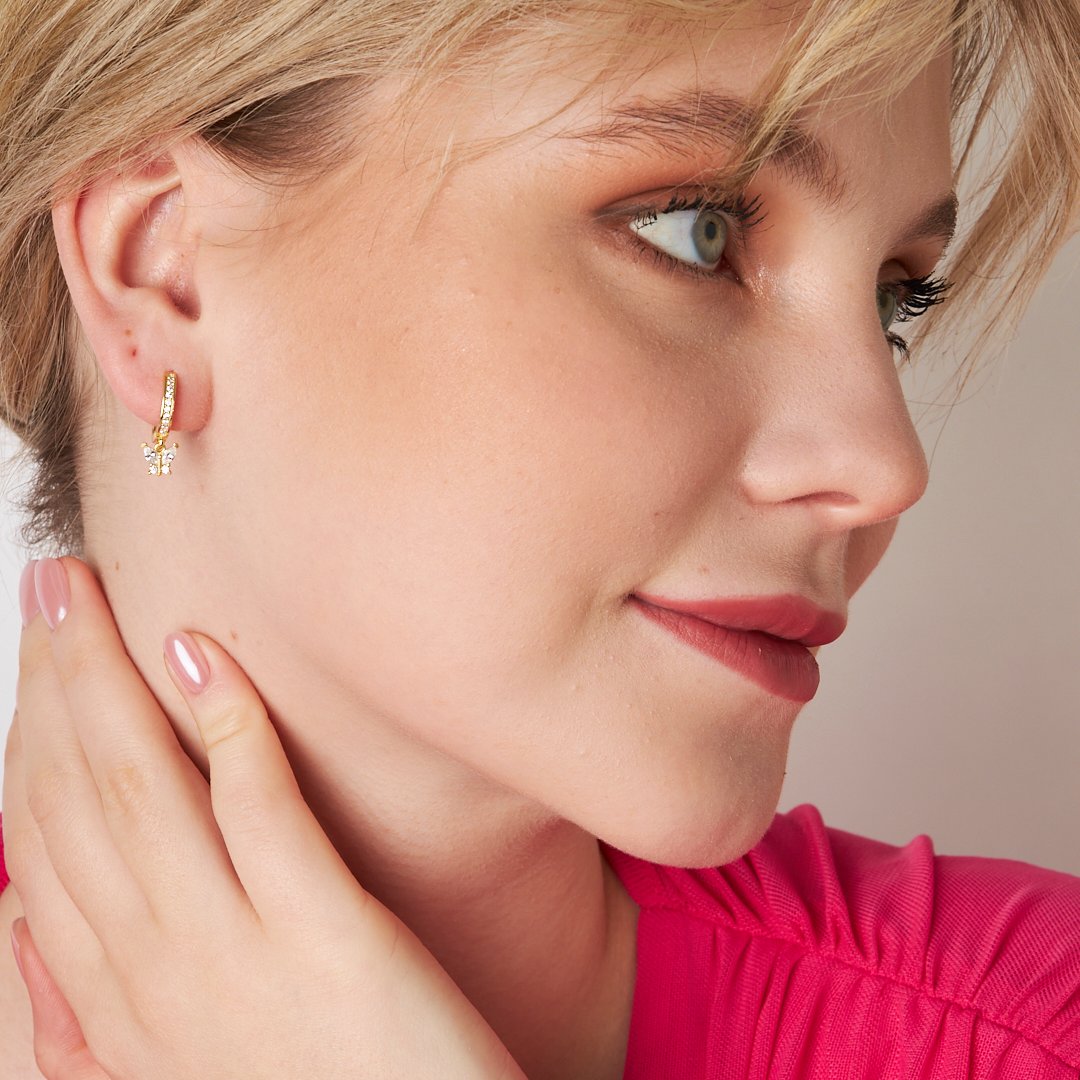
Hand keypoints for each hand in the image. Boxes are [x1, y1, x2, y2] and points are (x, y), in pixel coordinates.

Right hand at [3, 557, 525, 1079]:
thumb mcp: (170, 1069)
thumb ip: (80, 1011)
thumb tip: (18, 923)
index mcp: (118, 998)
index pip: (46, 837)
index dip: (30, 731)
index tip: (35, 648)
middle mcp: (157, 969)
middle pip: (82, 796)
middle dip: (55, 679)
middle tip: (49, 582)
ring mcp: (236, 952)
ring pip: (145, 790)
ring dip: (109, 680)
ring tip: (87, 593)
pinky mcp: (325, 937)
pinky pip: (259, 813)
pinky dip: (227, 731)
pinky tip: (202, 661)